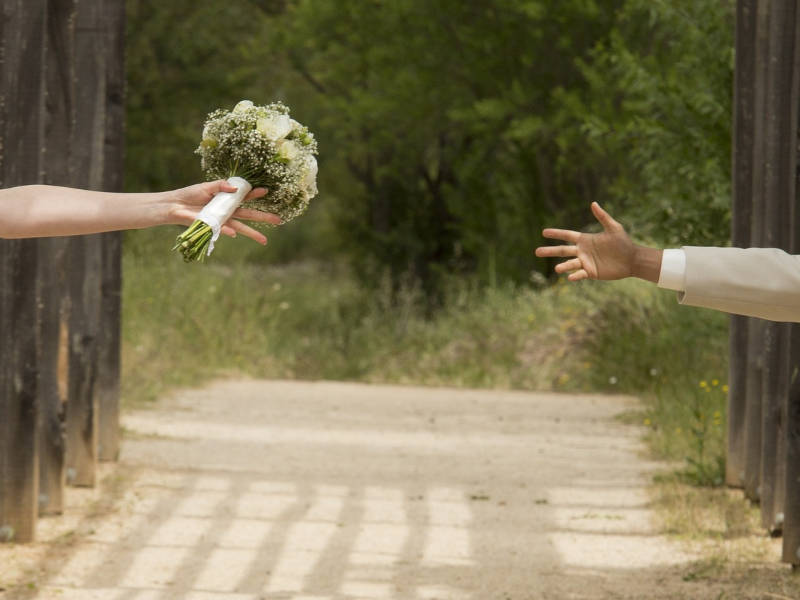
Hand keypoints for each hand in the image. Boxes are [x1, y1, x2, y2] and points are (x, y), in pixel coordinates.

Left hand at [168, 180, 280, 245]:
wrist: (175, 205)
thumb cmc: (190, 195)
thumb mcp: (206, 186)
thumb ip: (220, 186)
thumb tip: (235, 189)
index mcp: (227, 199)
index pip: (245, 197)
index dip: (255, 194)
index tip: (266, 190)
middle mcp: (228, 211)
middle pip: (249, 215)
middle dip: (264, 218)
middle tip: (279, 221)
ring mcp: (222, 220)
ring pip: (241, 228)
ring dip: (253, 234)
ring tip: (265, 241)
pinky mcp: (212, 226)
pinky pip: (223, 230)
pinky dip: (227, 232)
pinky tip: (234, 234)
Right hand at [534, 202, 661, 282]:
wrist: (631, 259)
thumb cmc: (623, 243)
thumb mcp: (613, 228)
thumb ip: (602, 217)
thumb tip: (593, 203)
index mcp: (585, 240)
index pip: (567, 235)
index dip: (556, 233)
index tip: (544, 232)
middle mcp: (582, 251)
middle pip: (563, 250)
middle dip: (550, 251)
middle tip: (536, 252)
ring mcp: (585, 262)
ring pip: (570, 264)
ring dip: (563, 266)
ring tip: (557, 269)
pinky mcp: (591, 272)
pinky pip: (580, 274)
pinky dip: (575, 275)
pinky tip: (570, 277)